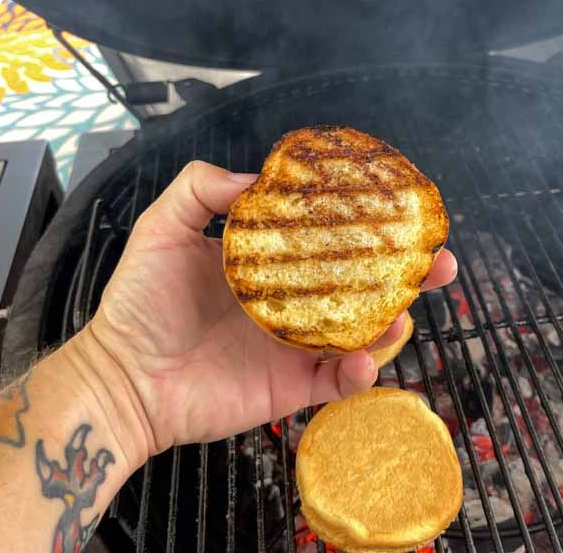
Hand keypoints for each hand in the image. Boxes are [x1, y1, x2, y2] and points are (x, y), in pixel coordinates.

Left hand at [86, 161, 456, 457]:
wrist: (125, 379)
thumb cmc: (139, 304)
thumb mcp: (162, 230)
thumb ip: (200, 189)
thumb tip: (256, 177)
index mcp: (270, 265)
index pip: (329, 242)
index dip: (367, 227)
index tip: (399, 211)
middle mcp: (291, 303)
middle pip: (361, 286)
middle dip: (406, 275)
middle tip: (437, 262)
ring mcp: (295, 346)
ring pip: (361, 333)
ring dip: (392, 323)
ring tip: (404, 309)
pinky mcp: (293, 387)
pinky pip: (338, 381)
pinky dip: (358, 373)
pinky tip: (362, 359)